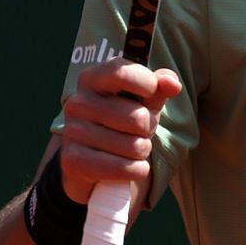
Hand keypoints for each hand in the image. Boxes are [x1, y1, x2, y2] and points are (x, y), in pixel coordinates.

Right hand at [57, 60, 183, 201]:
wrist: (89, 159)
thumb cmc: (121, 121)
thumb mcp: (141, 101)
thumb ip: (159, 87)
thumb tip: (172, 84)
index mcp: (92, 79)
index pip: (122, 73)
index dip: (147, 84)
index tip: (152, 92)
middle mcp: (78, 103)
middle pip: (137, 118)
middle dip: (148, 129)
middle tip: (140, 131)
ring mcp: (73, 132)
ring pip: (134, 147)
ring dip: (142, 151)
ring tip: (131, 149)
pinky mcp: (74, 161)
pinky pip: (124, 168)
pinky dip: (137, 171)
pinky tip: (129, 167)